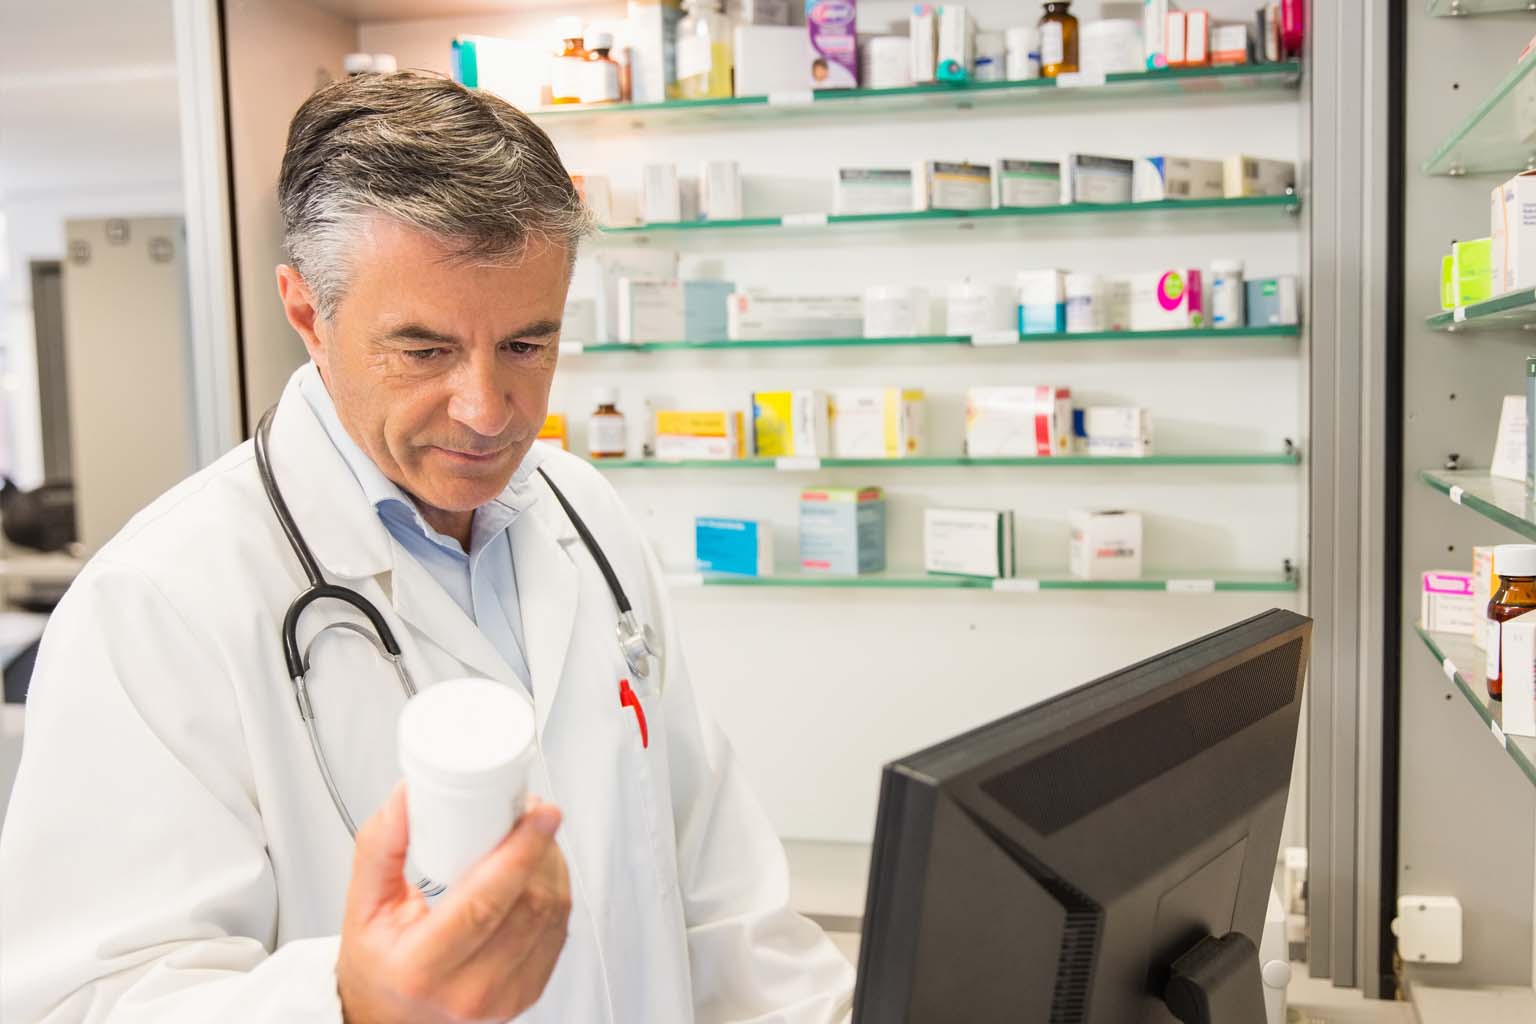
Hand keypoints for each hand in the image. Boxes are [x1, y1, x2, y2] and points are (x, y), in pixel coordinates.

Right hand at [337, 783, 570, 1022]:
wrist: (391, 1014)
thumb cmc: (378, 962)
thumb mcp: (363, 903)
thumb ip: (381, 845)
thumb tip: (409, 795)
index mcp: (422, 969)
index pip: (486, 903)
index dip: (520, 851)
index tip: (536, 814)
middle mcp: (469, 991)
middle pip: (530, 905)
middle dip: (539, 847)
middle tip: (527, 812)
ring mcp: (505, 997)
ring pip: (553, 914)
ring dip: (551, 864)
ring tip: (530, 837)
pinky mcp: (529, 992)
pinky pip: (560, 929)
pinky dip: (555, 890)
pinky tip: (537, 871)